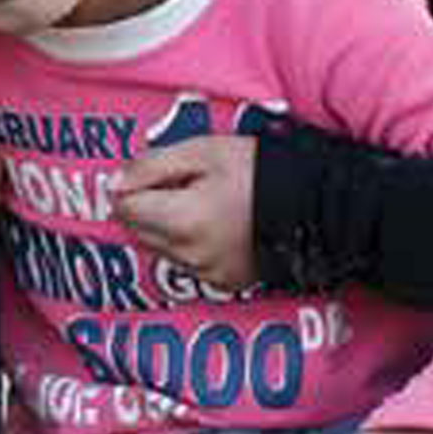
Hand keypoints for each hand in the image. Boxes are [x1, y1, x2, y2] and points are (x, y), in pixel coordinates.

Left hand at [115, 136, 258, 290]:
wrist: (319, 203)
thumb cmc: (262, 171)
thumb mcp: (204, 151)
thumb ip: (151, 166)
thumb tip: (113, 183)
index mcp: (182, 220)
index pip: (125, 208)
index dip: (134, 186)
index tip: (156, 174)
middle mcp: (190, 254)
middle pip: (138, 231)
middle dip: (146, 206)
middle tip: (181, 184)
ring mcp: (207, 273)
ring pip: (159, 248)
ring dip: (166, 226)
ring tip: (204, 202)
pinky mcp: (223, 282)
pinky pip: (186, 262)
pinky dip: (189, 244)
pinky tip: (217, 223)